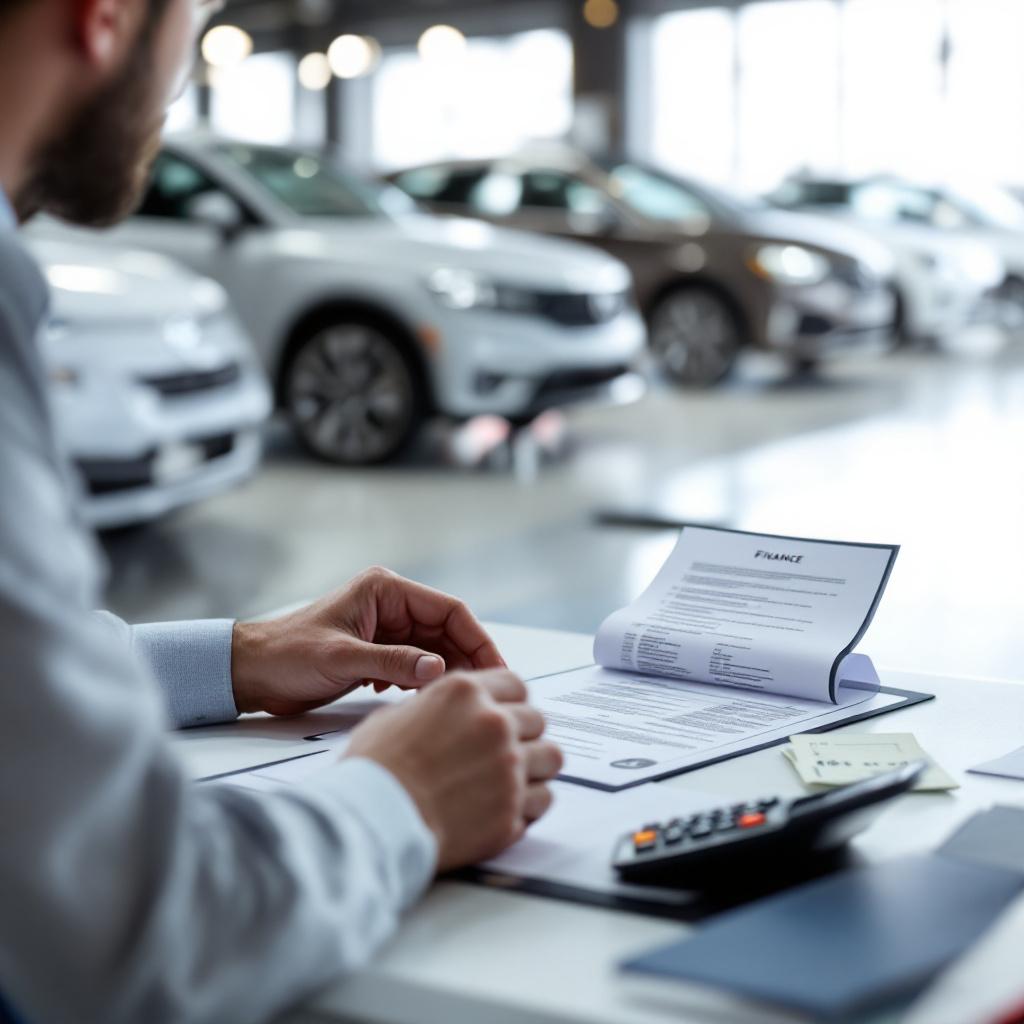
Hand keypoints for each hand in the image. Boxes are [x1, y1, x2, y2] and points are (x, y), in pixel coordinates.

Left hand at [231, 567, 505, 715]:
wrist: (250, 673)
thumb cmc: (286, 656)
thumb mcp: (342, 659)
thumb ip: (393, 662)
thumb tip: (440, 671)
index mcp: (385, 590)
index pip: (449, 610)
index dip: (477, 639)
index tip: (496, 668)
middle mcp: (390, 604)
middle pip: (447, 630)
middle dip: (467, 660)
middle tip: (486, 693)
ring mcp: (385, 628)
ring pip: (434, 649)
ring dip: (446, 674)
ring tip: (459, 701)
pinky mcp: (378, 651)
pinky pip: (416, 664)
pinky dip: (424, 682)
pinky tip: (422, 700)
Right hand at [345, 669, 562, 869]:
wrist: (374, 819)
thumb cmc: (374, 768)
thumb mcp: (395, 715)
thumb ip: (433, 708)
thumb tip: (441, 714)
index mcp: (466, 693)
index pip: (515, 684)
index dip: (510, 701)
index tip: (504, 714)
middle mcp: (494, 724)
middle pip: (537, 720)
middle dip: (523, 734)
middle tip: (503, 751)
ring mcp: (508, 768)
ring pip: (551, 757)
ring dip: (535, 766)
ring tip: (513, 778)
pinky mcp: (512, 810)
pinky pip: (543, 799)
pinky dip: (529, 803)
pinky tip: (507, 806)